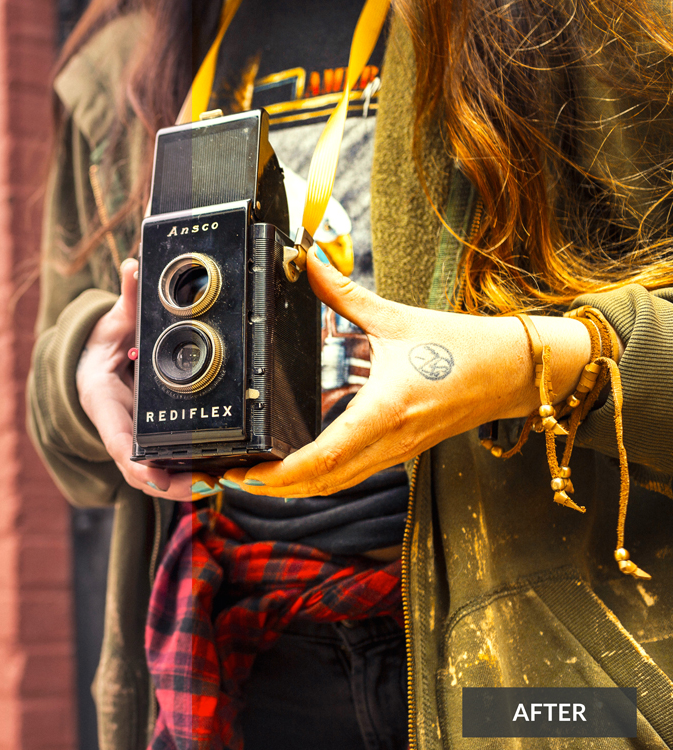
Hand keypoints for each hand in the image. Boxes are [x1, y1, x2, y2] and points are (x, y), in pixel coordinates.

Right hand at [76, 259, 219, 501]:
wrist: (91, 365)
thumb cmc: (101, 348)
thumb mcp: (111, 323)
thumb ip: (126, 300)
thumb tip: (133, 267)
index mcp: (102, 401)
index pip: (117, 438)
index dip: (136, 462)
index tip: (155, 477)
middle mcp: (117, 427)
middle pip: (141, 469)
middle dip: (172, 483)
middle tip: (206, 483)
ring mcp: (134, 439)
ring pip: (156, 475)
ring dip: (186, 484)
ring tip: (220, 482)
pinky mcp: (151, 441)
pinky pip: (169, 464)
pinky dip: (190, 473)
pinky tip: (219, 473)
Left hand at [224, 250, 591, 497]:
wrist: (516, 372)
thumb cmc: (464, 347)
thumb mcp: (398, 317)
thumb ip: (345, 293)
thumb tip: (308, 262)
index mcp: (386, 410)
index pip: (324, 456)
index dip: (280, 473)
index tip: (246, 473)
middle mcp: (390, 440)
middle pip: (323, 482)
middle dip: (274, 487)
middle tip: (233, 476)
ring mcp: (396, 452)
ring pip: (337, 484)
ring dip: (295, 487)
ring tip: (255, 476)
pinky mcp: (401, 452)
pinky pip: (353, 474)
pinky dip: (320, 477)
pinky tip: (296, 466)